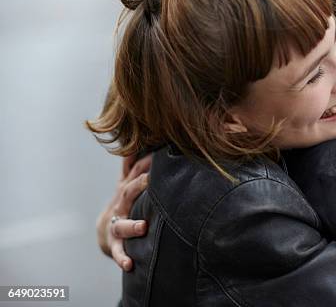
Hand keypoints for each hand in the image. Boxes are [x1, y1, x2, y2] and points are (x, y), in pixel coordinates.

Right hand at [96, 154, 151, 270]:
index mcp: (127, 189)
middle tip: (150, 180)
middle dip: (137, 186)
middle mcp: (121, 205)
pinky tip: (129, 264)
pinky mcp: (115, 243)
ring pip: (122, 225)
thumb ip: (133, 163)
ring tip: (143, 227)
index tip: (158, 155)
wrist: (106, 228)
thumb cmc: (125, 201)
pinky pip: (118, 251)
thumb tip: (138, 141)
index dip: (145, 163)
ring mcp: (117, 224)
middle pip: (127, 193)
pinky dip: (122, 258)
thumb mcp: (127, 181)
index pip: (134, 173)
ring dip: (132, 226)